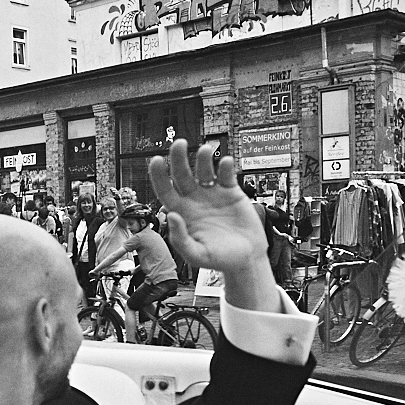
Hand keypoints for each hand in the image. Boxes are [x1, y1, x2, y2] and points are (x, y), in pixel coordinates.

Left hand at [147, 140, 265, 277]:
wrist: (247, 259)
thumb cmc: (220, 260)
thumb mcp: (197, 255)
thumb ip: (181, 238)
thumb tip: (170, 215)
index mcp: (182, 212)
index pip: (165, 190)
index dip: (159, 175)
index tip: (157, 160)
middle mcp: (195, 200)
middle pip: (182, 174)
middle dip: (178, 158)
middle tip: (180, 144)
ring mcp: (213, 194)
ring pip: (204, 169)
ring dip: (203, 158)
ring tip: (206, 150)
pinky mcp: (231, 192)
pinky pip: (226, 174)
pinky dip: (226, 166)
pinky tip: (226, 163)